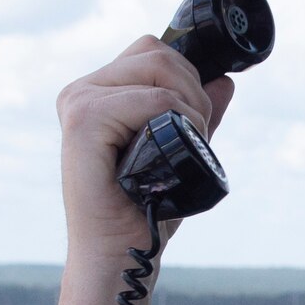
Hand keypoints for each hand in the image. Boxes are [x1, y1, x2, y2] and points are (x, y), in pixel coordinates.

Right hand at [56, 35, 234, 256]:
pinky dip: (178, 119)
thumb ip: (198, 114)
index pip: (151, 51)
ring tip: (184, 144)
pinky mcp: (83, 121)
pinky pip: (152, 99)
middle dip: (194, 90)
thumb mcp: (181, 151)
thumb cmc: (145, 209)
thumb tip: (225, 81)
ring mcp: (79, 102)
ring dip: (190, 105)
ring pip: (158, 67)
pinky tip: (172, 149)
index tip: (196, 121)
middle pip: (156, 52)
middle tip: (196, 134)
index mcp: (97, 93)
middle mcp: (82, 91)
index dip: (188, 79)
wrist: (123, 253)